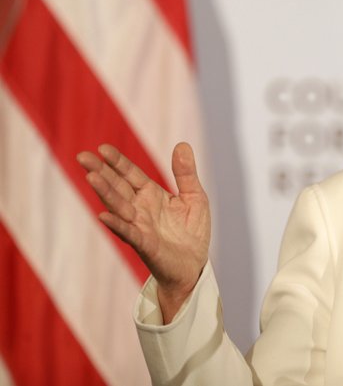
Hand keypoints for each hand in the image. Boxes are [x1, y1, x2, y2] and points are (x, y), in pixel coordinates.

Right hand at [77, 143, 209, 322]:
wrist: (195, 264)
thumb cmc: (192, 231)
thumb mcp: (194, 196)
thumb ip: (186, 173)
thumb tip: (182, 144)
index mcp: (151, 194)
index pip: (130, 174)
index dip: (117, 161)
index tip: (102, 148)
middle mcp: (140, 208)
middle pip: (117, 187)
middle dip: (101, 172)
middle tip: (82, 157)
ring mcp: (139, 226)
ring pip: (118, 206)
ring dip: (105, 193)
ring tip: (91, 177)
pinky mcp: (145, 244)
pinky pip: (128, 233)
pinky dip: (117, 224)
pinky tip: (103, 216)